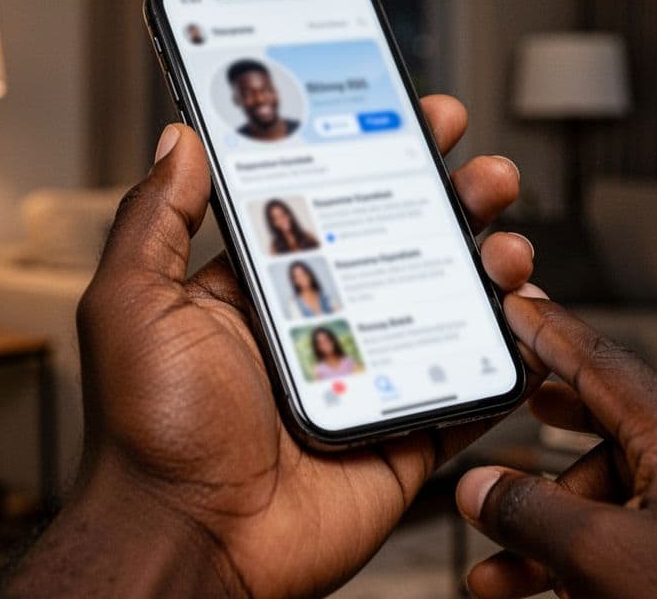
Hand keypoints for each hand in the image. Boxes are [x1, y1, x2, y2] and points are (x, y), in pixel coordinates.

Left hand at [2, 96, 540, 597]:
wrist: (186, 540)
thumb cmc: (148, 431)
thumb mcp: (134, 303)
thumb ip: (156, 217)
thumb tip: (181, 137)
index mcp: (259, 287)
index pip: (329, 201)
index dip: (376, 156)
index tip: (415, 114)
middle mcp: (317, 322)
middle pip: (402, 243)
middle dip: (453, 198)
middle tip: (484, 168)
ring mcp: (365, 376)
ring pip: (445, 305)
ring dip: (487, 264)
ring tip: (508, 240)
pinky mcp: (400, 432)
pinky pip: (464, 388)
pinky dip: (502, 355)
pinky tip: (522, 316)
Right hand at [454, 298, 656, 598]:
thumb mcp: (604, 561)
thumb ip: (533, 514)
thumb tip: (484, 486)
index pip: (606, 365)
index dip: (552, 336)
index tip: (523, 307)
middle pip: (619, 445)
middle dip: (549, 472)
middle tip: (509, 458)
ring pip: (648, 504)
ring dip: (579, 538)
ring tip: (517, 582)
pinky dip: (631, 555)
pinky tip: (591, 591)